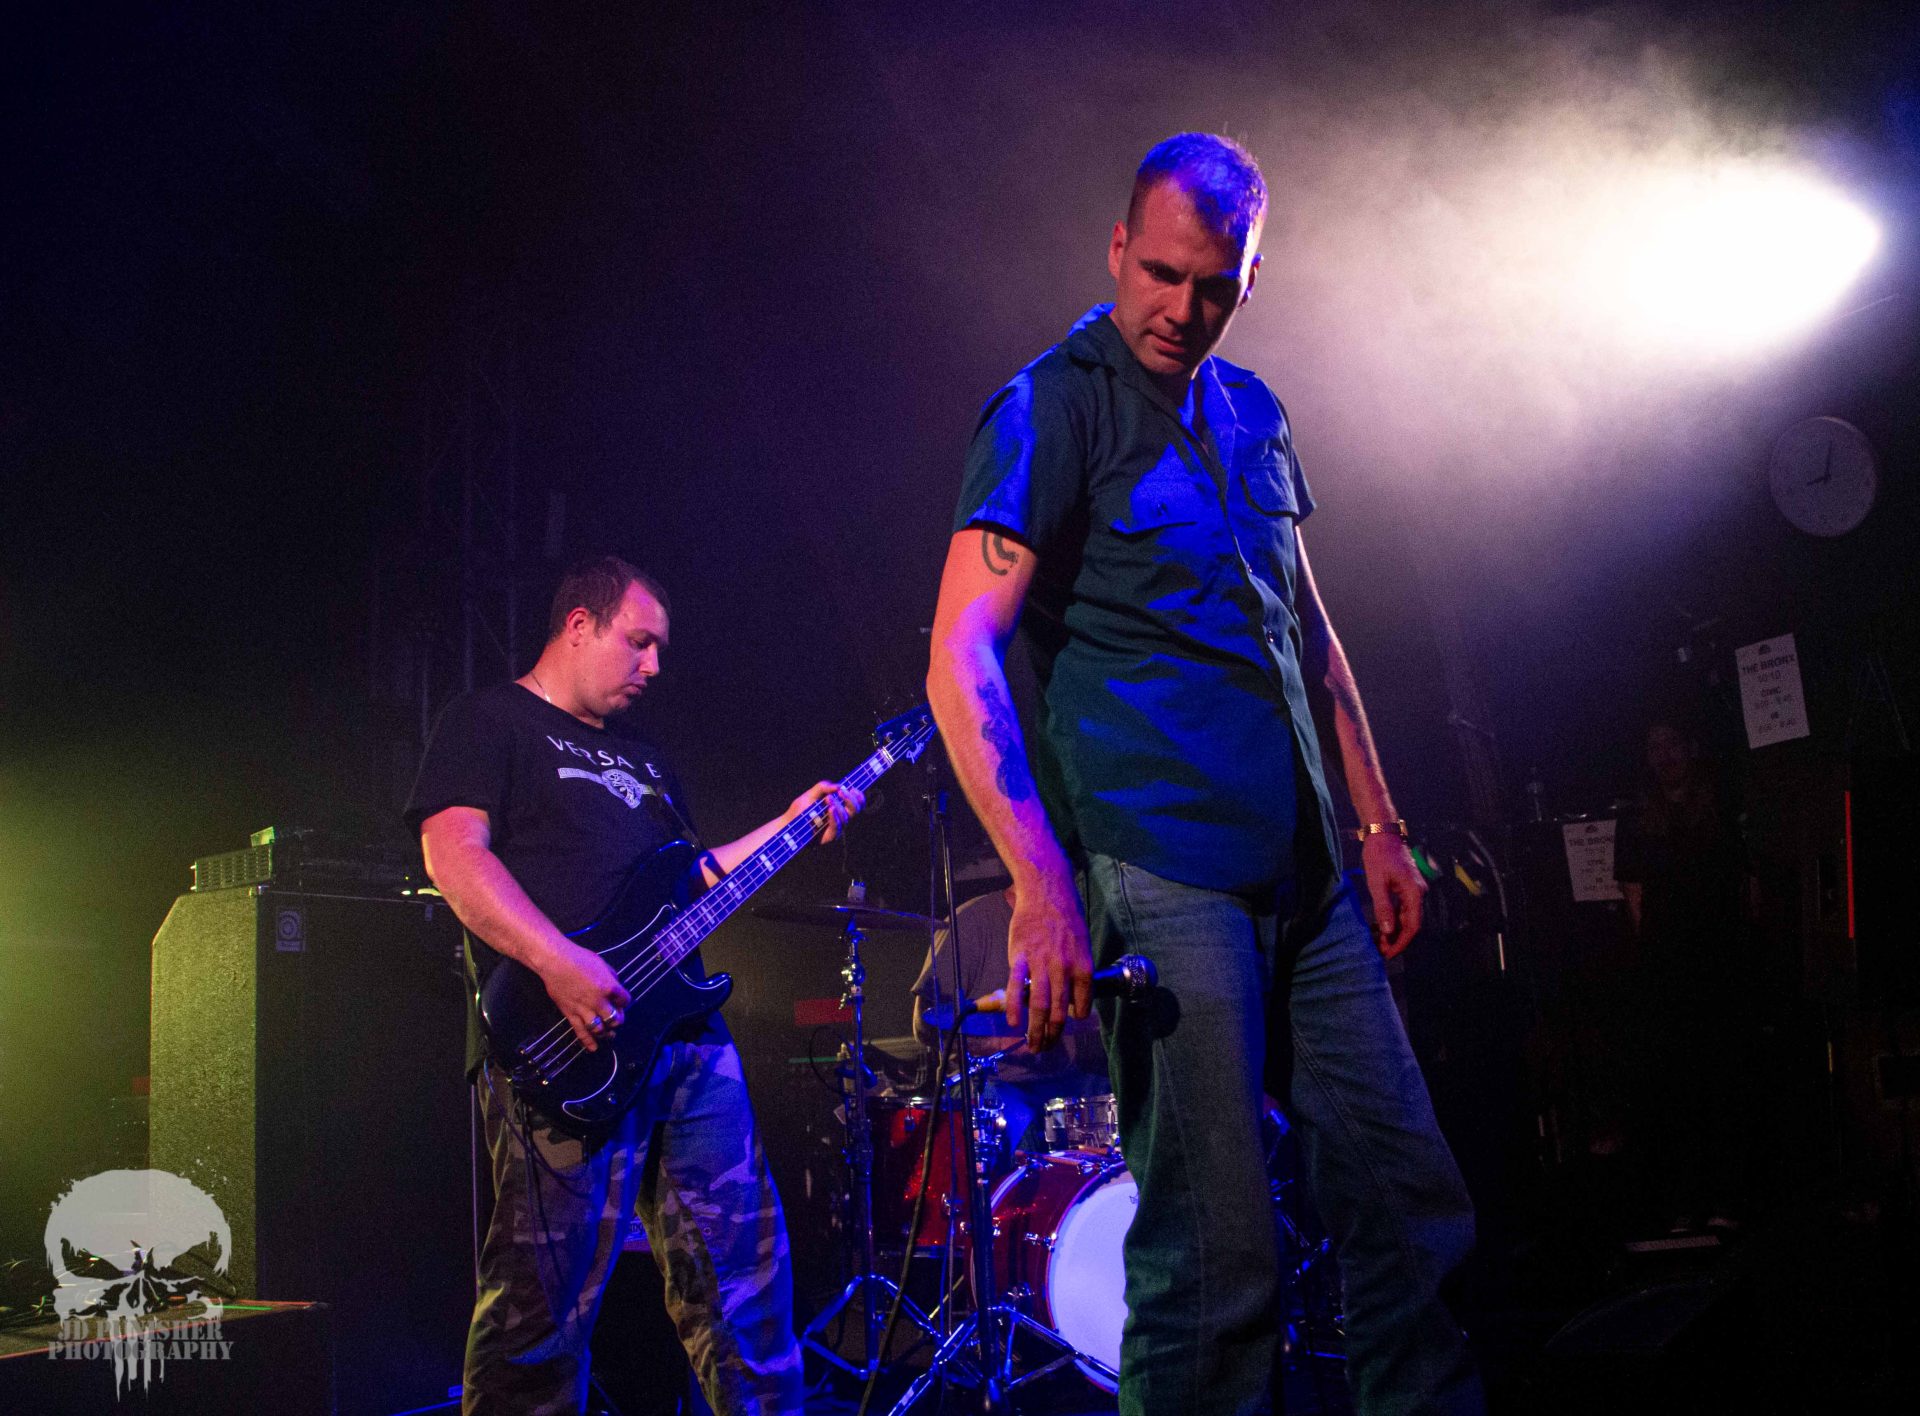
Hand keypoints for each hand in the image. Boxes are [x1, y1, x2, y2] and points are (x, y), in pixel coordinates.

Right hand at [539, 940, 632, 1051]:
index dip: (624, 1001)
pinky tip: (593, 1048)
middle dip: (617, 1020)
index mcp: (608, 987)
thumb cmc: (579, 958)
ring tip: (609, 1034)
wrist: (555, 962)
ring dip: (606, 1033)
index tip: (621, 1001)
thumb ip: (611, 977)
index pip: (625, 1000)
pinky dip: (588, 1041)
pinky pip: (580, 1032)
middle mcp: (598, 1001)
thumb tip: (615, 985)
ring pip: (599, 1029)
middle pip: (614, 1019)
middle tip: (616, 1019)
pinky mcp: (570, 1014)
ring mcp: (584, 1009)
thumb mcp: (601, 964)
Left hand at [787, 781, 864, 842]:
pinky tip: (830, 809)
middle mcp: (839, 818)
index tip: (854, 788)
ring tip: (829, 799)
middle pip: (855, 810)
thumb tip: (838, 786)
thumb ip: (822, 787)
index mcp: (838, 807)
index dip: (859, 797)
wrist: (788, 824)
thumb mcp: (810, 794)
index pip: (855, 803)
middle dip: (851, 799)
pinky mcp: (829, 837)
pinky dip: (835, 817)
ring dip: (840, 806)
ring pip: (846, 817)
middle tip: (841, 791)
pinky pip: (837, 827)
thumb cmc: (799, 810)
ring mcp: (835, 828)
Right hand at [1004, 875, 1092, 1051]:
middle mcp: (1064, 968)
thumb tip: (1073, 994)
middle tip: (1046, 1047)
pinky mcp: (1020, 956)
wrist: (1046, 890)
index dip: (1075, 1016)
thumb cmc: (1066, 915)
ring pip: (1039, 1005)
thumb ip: (1077, 969)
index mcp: (1083, 966)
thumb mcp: (1082, 942)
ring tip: (1032, 1044)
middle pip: (1060, 1011)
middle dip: (1053, 1034)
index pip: (1082, 1003)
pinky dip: (1014, 1007)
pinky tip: (1012, 1021)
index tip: (1067, 1022)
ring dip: (1036, 1029)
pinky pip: (1016, 987)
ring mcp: (1041, 963)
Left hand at [1362, 833, 1426, 958]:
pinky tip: (1381, 926)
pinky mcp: (1407, 887)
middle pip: (1411, 923)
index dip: (1401, 942)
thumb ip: (1383, 907)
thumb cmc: (1378, 855)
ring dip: (1394, 930)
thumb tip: (1388, 931)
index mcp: (1414, 892)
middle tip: (1380, 950)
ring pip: (1407, 917)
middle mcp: (1419, 892)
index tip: (1389, 953)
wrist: (1382, 833)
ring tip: (1379, 942)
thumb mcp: (1377, 882)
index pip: (1413, 925)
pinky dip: (1393, 919)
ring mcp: (1414, 890)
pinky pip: (1403, 909)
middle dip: (1396, 939)